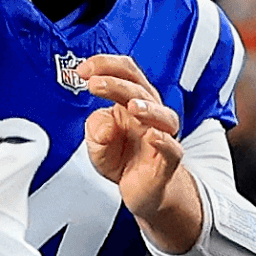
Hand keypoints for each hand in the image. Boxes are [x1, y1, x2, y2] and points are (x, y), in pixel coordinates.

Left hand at [80, 55, 203, 252]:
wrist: (140, 190)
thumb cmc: (122, 158)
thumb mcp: (97, 141)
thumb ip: (96, 127)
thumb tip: (105, 125)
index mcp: (132, 100)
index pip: (125, 72)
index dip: (105, 65)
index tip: (83, 70)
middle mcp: (150, 113)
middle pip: (140, 89)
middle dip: (116, 83)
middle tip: (95, 84)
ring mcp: (161, 136)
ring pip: (164, 115)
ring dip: (148, 107)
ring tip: (132, 106)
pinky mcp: (167, 161)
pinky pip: (172, 149)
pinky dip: (164, 141)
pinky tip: (153, 136)